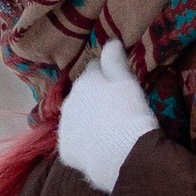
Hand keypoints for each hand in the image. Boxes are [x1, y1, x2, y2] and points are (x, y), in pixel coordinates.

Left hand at [56, 39, 156, 192]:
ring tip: (106, 130)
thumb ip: (115, 61)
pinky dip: (83, 144)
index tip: (118, 83)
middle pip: (82, 94)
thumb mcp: (127, 82)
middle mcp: (69, 101)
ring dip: (86, 120)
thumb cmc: (130, 113)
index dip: (107, 74)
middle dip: (93, 98)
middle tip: (114, 109)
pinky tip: (98, 149)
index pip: (94, 69)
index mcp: (85, 81)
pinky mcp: (65, 150)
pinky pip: (74, 143)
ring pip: (75, 118)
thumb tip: (110, 41)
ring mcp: (64, 127)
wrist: (123, 154)